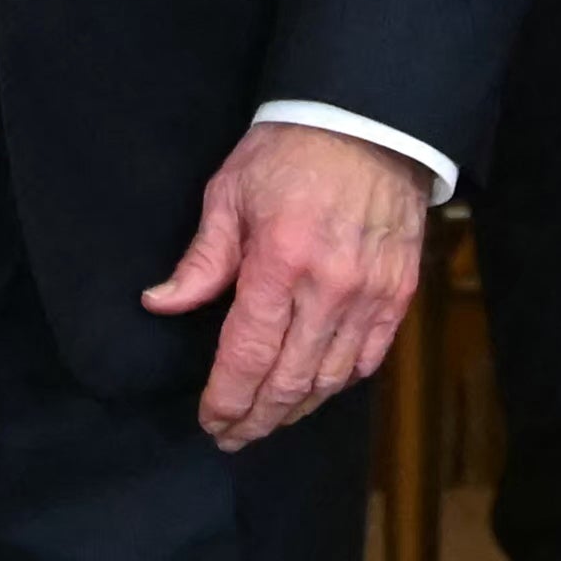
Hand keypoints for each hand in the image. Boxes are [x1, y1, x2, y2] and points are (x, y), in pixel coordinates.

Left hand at [141, 118, 427, 450]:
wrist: (368, 123)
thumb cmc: (288, 152)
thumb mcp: (228, 194)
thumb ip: (201, 260)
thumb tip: (160, 304)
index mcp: (281, 262)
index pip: (249, 353)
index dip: (227, 396)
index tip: (210, 421)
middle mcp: (331, 288)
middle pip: (291, 379)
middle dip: (257, 416)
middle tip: (231, 436)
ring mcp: (372, 295)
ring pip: (331, 378)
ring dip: (296, 408)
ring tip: (266, 421)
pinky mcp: (399, 294)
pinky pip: (369, 358)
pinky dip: (338, 383)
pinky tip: (314, 392)